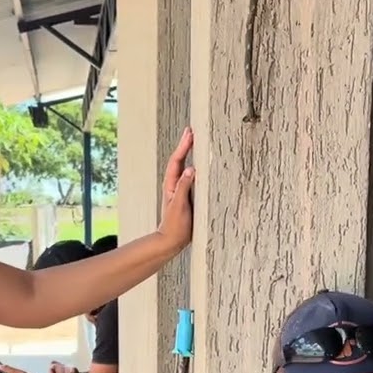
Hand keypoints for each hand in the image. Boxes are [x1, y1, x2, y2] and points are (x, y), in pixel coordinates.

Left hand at [156, 127, 195, 250]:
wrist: (171, 241)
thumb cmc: (175, 226)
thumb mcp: (179, 206)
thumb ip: (184, 187)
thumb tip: (191, 169)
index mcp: (171, 185)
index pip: (177, 161)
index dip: (183, 147)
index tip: (190, 133)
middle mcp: (175, 185)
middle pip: (180, 161)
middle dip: (185, 145)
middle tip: (191, 130)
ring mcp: (180, 190)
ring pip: (185, 167)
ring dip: (189, 154)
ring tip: (195, 141)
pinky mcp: (187, 196)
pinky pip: (191, 178)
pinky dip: (195, 167)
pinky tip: (201, 164)